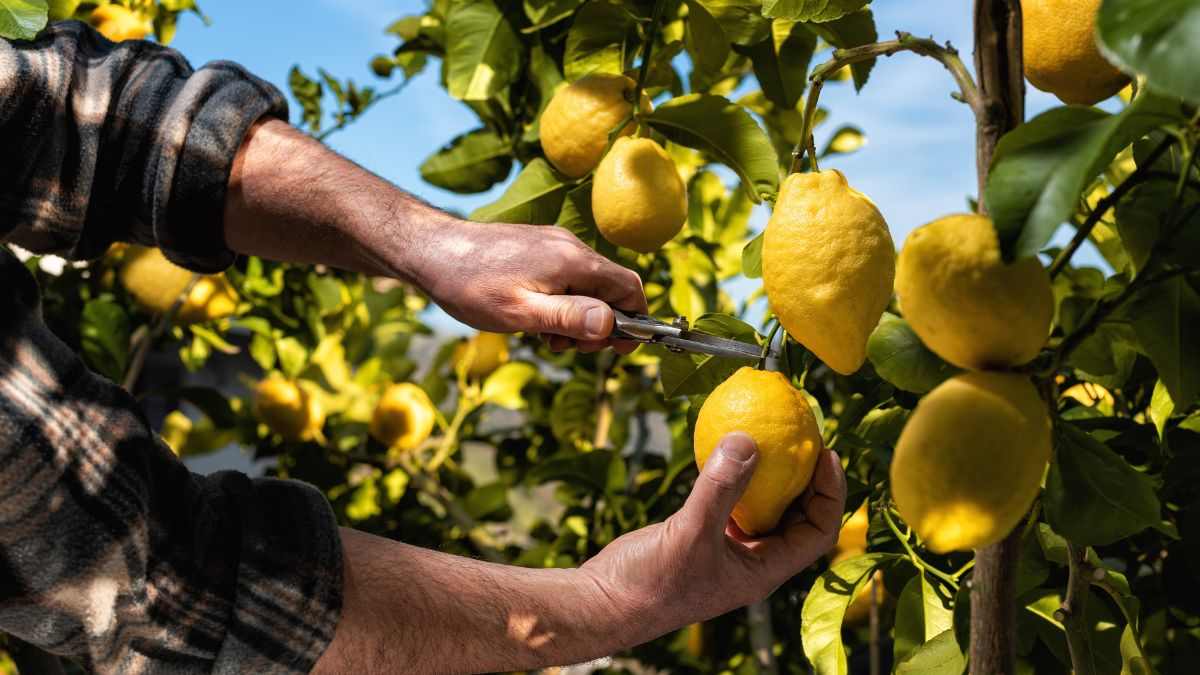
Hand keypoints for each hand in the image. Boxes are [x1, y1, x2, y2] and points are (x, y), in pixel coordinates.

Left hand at [413, 219, 646, 352]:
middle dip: (599, 324)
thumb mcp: (521, 313)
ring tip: (546, 338)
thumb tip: (611, 325)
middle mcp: (570, 247)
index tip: (617, 348)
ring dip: (578, 317)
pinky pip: (568, 277)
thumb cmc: (470, 285)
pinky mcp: (539, 247)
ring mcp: (554, 244)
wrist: (431, 251)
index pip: (629, 288)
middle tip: (567, 348)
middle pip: (610, 289)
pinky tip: (534, 318)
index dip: (633, 321)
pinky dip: (562, 302)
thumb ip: (569, 318)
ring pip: (588, 285)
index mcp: (573, 261)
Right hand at [579, 432, 846, 644]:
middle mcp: (751, 560)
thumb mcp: (690, 533)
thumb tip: (749, 439)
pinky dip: (734, 474)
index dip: (830, 494)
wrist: (604, 603)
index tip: (826, 453)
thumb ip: (720, 488)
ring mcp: (726, 547)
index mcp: (763, 571)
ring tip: (775, 435)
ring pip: (763, 506)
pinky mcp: (701, 533)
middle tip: (805, 436)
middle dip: (806, 478)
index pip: (816, 533)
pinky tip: (729, 445)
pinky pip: (729, 499)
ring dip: (771, 474)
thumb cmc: (651, 583)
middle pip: (796, 517)